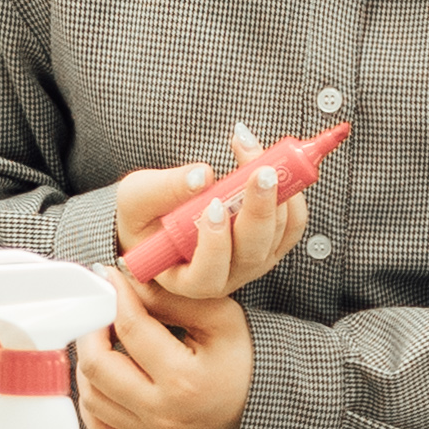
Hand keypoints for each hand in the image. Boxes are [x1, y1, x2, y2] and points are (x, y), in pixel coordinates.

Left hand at [81, 273, 254, 428]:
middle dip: (91, 329)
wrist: (262, 406)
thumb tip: (127, 282)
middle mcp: (162, 413)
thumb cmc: (243, 359)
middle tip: (102, 310)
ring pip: (91, 397)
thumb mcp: (220, 317)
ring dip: (88, 362)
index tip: (111, 277)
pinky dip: (92, 400)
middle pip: (97, 367)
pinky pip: (98, 427)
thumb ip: (172, 299)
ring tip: (103, 340)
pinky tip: (104, 377)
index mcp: (184, 379)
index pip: (131, 329)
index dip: (115, 296)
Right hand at [101, 138, 308, 304]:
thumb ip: (164, 190)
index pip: (206, 275)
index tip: (213, 206)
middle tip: (260, 171)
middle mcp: (226, 277)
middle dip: (260, 209)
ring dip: (276, 191)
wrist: (161, 215)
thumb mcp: (136, 198)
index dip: (214, 244)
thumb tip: (203, 176)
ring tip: (252, 150)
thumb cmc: (144, 215)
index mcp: (187, 279)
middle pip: (253, 253)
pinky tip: (270, 160)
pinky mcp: (271, 242)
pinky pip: (292, 223)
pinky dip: (290, 192)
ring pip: (277, 234)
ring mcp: (253, 261)